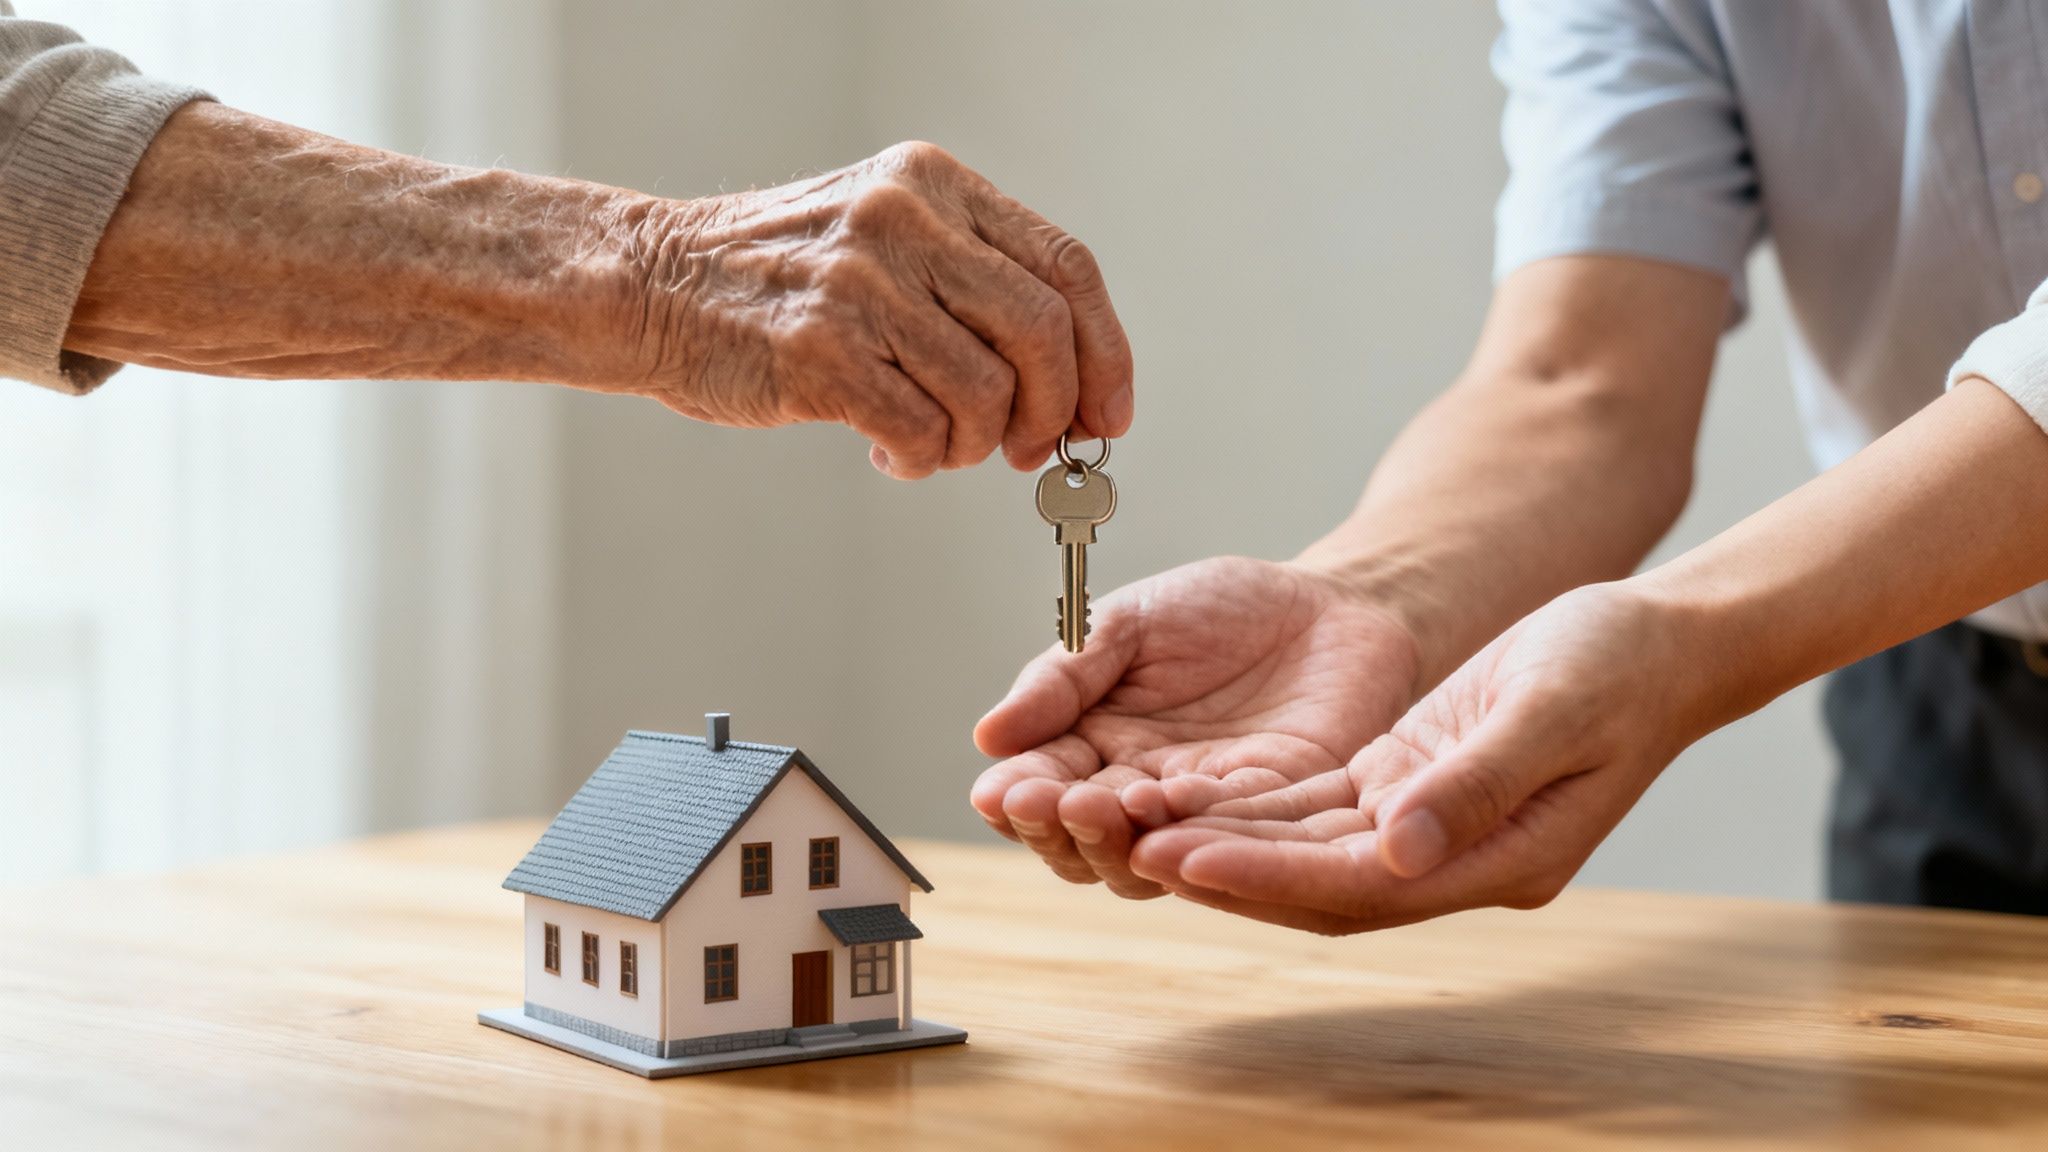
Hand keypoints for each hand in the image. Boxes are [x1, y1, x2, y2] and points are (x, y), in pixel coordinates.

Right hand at [632, 141, 1133, 478]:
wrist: (648, 285)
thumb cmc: (777, 280)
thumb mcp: (883, 233)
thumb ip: (971, 280)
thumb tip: (1069, 384)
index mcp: (934, 185)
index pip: (1067, 269)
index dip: (1105, 354)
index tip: (1106, 415)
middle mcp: (905, 221)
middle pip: (1044, 335)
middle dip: (1052, 412)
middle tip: (1026, 450)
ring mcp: (861, 284)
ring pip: (987, 396)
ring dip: (972, 445)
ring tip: (932, 444)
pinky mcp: (820, 352)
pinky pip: (921, 433)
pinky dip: (920, 462)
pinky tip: (887, 452)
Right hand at [971, 556, 1422, 897]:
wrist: (1331, 606)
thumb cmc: (1223, 608)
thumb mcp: (1129, 623)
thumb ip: (1064, 676)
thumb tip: (988, 735)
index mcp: (1094, 745)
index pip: (1040, 788)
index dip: (1016, 797)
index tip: (999, 791)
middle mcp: (1139, 791)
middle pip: (1082, 842)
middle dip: (1060, 827)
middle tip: (1052, 800)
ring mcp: (1203, 813)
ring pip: (1144, 860)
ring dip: (1116, 840)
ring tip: (1100, 806)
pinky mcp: (1272, 816)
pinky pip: (1226, 836)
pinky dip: (1194, 828)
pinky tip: (1171, 803)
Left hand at [1125, 582, 1705, 932]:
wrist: (1656, 642)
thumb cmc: (1617, 668)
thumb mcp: (1551, 709)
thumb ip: (1475, 783)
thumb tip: (1398, 848)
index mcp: (1501, 860)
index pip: (1360, 887)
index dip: (1267, 877)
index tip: (1185, 856)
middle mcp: (1455, 860)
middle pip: (1319, 884)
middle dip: (1225, 870)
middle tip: (1128, 849)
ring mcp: (1429, 827)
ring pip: (1309, 851)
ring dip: (1228, 842)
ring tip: (1137, 826)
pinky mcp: (1407, 783)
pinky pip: (1320, 810)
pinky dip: (1258, 807)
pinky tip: (1192, 795)